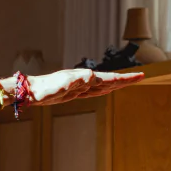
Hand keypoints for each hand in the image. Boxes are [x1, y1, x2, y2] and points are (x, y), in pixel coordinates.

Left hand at [18, 68, 144, 106]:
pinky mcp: (72, 93)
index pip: (110, 78)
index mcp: (85, 79)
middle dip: (124, 80)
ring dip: (115, 85)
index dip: (125, 79)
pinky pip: (92, 92)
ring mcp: (78, 87)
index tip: (140, 76)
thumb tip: (90, 76)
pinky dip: (101, 91)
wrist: (31, 91)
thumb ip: (75, 81)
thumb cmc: (44, 89)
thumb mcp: (61, 85)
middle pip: (109, 81)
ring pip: (102, 86)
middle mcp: (84, 81)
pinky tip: (104, 90)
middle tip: (140, 77)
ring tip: (126, 82)